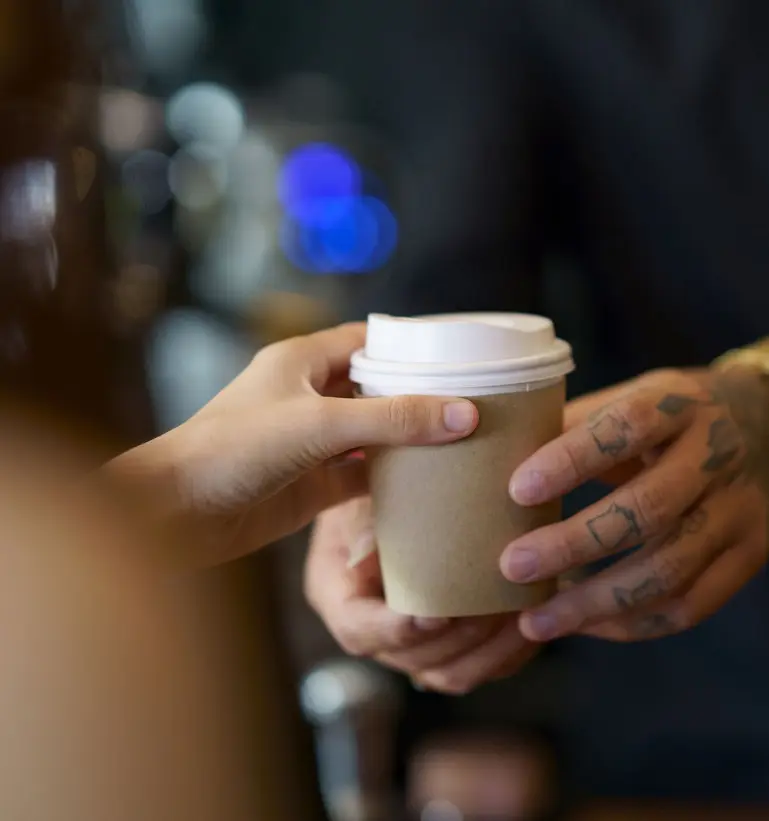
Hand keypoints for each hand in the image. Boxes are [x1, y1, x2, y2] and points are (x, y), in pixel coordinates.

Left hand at [107, 323, 478, 563]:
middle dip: (422, 397)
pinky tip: (432, 485)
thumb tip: (464, 415)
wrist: (172, 517)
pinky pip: (365, 478)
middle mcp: (310, 397)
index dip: (414, 347)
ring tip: (467, 444)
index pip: (370, 340)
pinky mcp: (313, 486)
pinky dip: (396, 481)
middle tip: (478, 405)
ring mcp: (313, 444)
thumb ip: (392, 420)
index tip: (463, 357)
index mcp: (302, 361)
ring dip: (412, 442)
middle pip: (379, 389)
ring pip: (376, 436)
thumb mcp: (319, 425)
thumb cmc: (229, 452)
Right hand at [307, 499, 539, 693]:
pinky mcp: (451, 649)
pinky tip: (537, 622)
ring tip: (524, 615)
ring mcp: (414, 647)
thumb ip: (364, 520)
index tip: (436, 615)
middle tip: (498, 608)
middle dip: (460, 638)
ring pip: (452, 674)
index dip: (397, 631)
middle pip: (414, 659)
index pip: (359, 632)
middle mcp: (375, 631)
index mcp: (340, 597)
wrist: (401, 493)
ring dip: (492, 650)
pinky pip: (482, 667)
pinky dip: (510, 652)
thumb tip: (366, 551)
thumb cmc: (375, 487)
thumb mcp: (361, 495)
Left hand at [500, 366, 768, 641]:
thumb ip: (576, 426)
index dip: (573, 458)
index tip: (517, 489)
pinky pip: (690, 605)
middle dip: (575, 544)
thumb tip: (492, 462)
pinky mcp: (750, 555)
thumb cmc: (672, 418)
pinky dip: (632, 623)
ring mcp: (741, 509)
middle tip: (513, 567)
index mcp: (681, 404)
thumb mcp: (635, 397)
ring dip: (596, 602)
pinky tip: (587, 625)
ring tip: (537, 620)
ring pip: (669, 569)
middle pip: (648, 509)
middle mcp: (718, 455)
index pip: (628, 428)